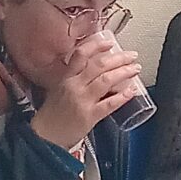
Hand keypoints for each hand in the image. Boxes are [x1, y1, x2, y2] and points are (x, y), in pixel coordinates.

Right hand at [31, 32, 145, 151]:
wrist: (45, 137)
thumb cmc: (52, 115)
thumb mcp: (58, 89)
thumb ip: (74, 78)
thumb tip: (94, 69)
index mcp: (66, 77)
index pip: (81, 54)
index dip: (97, 46)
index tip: (110, 42)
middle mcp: (74, 86)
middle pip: (99, 65)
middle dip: (119, 58)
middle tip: (132, 56)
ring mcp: (82, 100)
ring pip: (106, 80)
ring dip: (124, 72)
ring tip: (135, 69)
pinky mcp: (89, 116)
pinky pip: (109, 104)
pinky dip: (122, 97)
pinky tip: (131, 92)